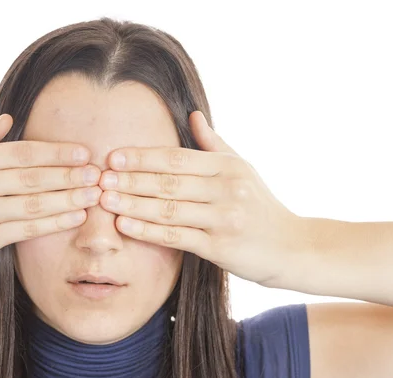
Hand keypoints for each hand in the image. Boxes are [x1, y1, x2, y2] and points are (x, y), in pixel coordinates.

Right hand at [0, 114, 101, 268]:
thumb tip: (9, 118)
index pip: (21, 153)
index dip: (55, 153)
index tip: (83, 152)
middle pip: (32, 179)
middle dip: (69, 176)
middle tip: (98, 174)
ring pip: (33, 205)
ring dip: (68, 199)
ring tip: (94, 194)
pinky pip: (26, 230)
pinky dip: (54, 223)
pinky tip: (75, 216)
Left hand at [99, 110, 304, 285]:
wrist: (293, 246)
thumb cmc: (260, 205)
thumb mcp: (242, 168)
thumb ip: (213, 143)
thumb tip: (192, 114)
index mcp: (227, 166)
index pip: (177, 158)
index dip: (143, 157)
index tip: (113, 157)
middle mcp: (227, 189)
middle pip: (168, 182)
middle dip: (130, 180)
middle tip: (99, 178)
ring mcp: (224, 219)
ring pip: (169, 209)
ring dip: (132, 204)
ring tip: (104, 200)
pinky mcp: (221, 247)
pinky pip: (176, 237)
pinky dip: (148, 231)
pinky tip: (124, 226)